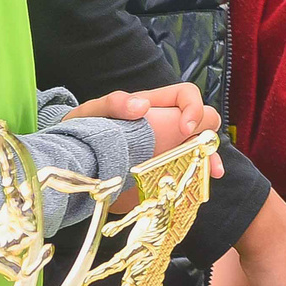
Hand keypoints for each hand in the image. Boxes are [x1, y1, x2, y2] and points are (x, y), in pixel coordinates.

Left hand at [64, 86, 225, 179]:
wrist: (72, 163)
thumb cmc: (84, 130)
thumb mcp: (93, 112)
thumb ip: (114, 103)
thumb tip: (142, 105)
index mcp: (155, 107)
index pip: (186, 95)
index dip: (193, 108)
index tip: (184, 126)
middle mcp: (167, 127)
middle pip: (203, 122)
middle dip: (208, 136)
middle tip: (204, 154)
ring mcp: (167, 151)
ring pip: (200, 150)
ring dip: (209, 159)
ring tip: (212, 173)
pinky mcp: (161, 174)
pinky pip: (185, 175)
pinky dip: (192, 181)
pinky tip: (194, 190)